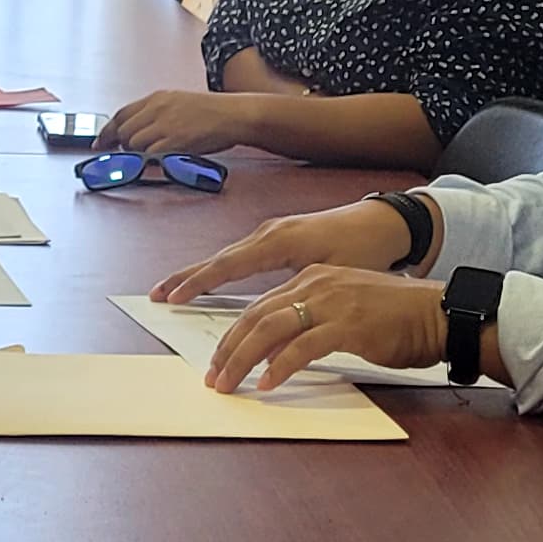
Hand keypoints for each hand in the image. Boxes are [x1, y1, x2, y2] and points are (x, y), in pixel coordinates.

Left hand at [97, 89, 245, 157]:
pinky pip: (148, 153)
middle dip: (120, 144)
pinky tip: (155, 161)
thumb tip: (138, 129)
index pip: (121, 114)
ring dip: (135, 153)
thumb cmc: (212, 111)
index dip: (107, 131)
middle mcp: (157, 108)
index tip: (100, 142)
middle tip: (125, 154)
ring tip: (148, 156)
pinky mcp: (174, 140)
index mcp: (157, 98)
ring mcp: (165, 124)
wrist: (234, 115)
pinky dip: (147, 160)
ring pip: (132, 143)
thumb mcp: (179, 102)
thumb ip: (156, 113)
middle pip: (123, 129)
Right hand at [149, 198, 415, 305]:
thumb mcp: (335, 275)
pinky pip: (239, 255)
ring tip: (171, 290)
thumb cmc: (365, 248)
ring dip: (198, 274)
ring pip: (226, 256)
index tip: (173, 297)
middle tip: (156, 295)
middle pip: (218, 258)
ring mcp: (272, 232)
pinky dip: (217, 269)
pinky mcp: (277, 237)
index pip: (229, 264)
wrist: (386, 222)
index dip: (199, 282)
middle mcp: (269, 232)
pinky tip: (206, 279)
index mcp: (280, 241)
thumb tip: (274, 319)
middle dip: (186, 278)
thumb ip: (300, 294)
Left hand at [200, 264, 445, 391]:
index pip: (260, 306)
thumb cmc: (396, 319)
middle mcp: (317, 284)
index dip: (234, 336)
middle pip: (256, 315)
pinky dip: (280, 367)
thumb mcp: (343, 313)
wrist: (438, 315)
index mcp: (313, 277)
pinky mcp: (348, 325)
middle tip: (213, 377)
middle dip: (229, 349)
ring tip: (229, 383)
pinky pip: (302, 347)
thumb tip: (274, 352)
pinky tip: (267, 383)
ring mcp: (332, 302)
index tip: (219, 360)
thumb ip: (308, 325)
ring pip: (270, 329)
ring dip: (243, 359)